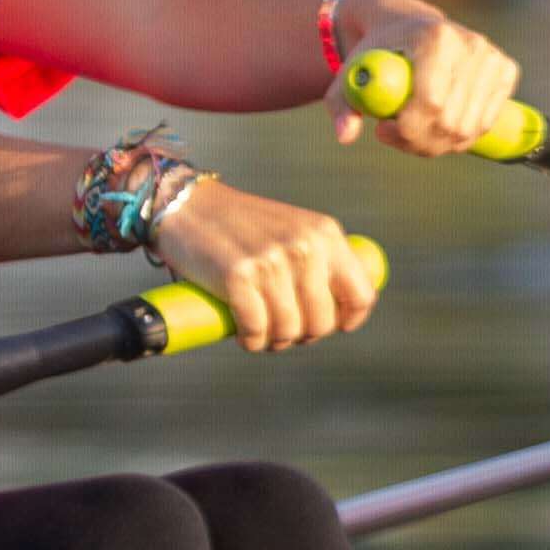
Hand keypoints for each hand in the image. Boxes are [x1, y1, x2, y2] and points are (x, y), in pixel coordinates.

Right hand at [155, 177, 378, 350]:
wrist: (188, 207)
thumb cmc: (241, 227)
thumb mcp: (294, 230)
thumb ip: (319, 261)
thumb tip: (339, 314)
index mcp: (325, 233)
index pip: (361, 295)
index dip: (346, 321)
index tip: (327, 326)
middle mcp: (303, 245)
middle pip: (323, 322)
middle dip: (303, 335)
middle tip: (282, 329)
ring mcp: (271, 260)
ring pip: (289, 331)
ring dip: (275, 342)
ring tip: (262, 332)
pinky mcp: (238, 276)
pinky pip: (257, 331)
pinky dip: (252, 341)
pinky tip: (245, 335)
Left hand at [327, 0, 524, 155]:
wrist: (406, 25)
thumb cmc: (377, 53)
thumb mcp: (351, 75)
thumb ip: (342, 104)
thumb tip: (346, 136)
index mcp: (434, 37)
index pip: (431, 102)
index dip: (407, 130)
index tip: (382, 130)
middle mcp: (470, 42)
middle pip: (451, 121)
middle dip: (418, 141)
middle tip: (394, 134)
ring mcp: (491, 56)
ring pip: (469, 129)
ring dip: (437, 142)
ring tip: (413, 127)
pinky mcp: (505, 70)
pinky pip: (485, 124)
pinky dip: (461, 136)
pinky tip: (439, 121)